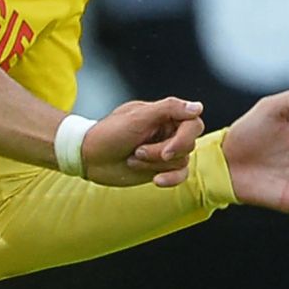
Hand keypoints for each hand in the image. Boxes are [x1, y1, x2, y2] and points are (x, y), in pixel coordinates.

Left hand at [82, 97, 205, 186]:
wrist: (89, 157)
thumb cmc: (109, 133)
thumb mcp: (137, 117)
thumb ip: (168, 109)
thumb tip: (198, 107)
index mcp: (164, 115)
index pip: (193, 123)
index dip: (183, 139)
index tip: (166, 151)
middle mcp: (168, 131)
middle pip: (187, 145)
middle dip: (160, 152)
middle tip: (137, 151)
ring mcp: (165, 150)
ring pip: (182, 161)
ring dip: (154, 164)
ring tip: (132, 159)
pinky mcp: (161, 168)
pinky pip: (180, 175)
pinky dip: (170, 179)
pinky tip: (156, 180)